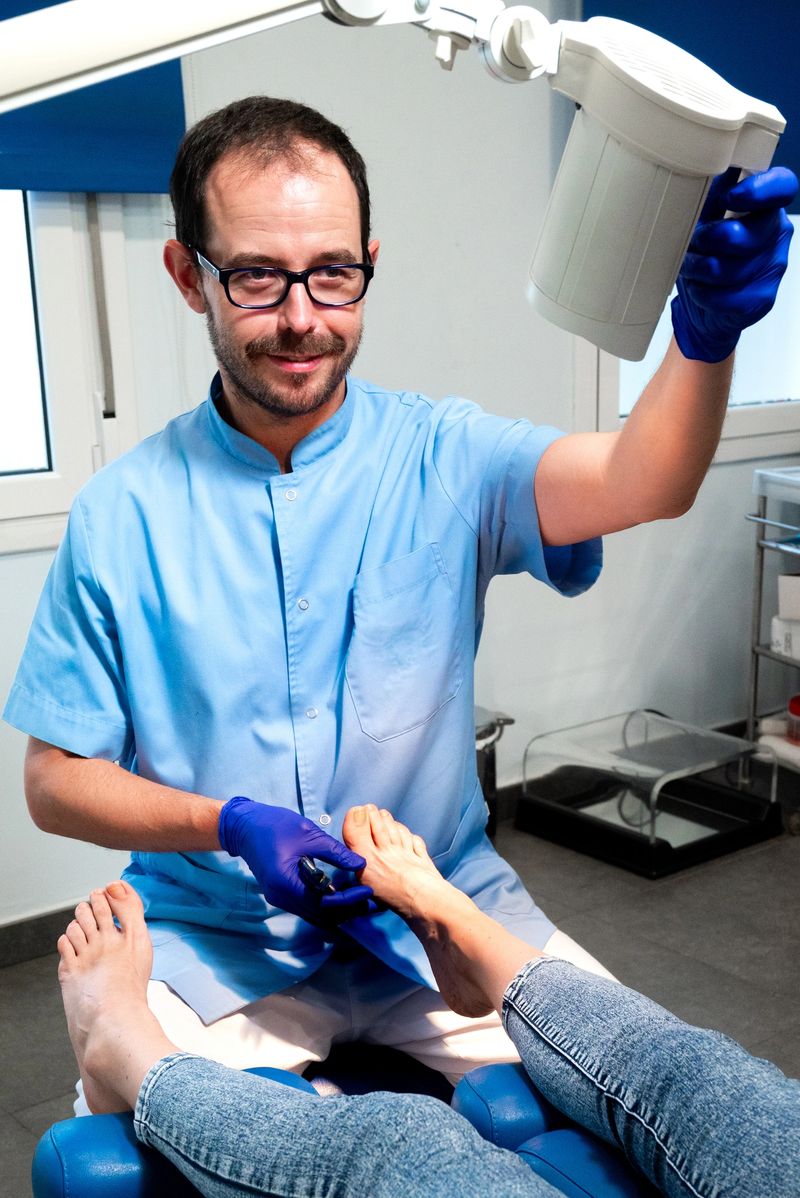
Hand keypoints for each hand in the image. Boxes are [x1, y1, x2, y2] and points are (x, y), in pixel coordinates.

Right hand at [218, 796, 373, 922]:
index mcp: (286, 883)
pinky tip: (340, 895)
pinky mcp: (281, 894)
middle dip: (347, 910)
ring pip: (314, 914)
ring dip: (337, 910)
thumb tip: (361, 863)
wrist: (245, 826)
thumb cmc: (275, 825)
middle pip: (320, 915)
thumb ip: (335, 852)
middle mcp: (281, 897)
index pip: (324, 903)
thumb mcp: (309, 835)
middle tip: (370, 902)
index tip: (368, 891)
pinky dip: (325, 905)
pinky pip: (307, 907)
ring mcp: (279, 898)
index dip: (349, 900)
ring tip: (360, 900)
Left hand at [671, 165, 797, 362]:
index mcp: (766, 205)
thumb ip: (707, 191)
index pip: (783, 186)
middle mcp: (776, 233)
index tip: (728, 198)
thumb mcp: (702, 214)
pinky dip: (704, 294)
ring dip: (700, 269)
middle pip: (749, 235)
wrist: (704, 300)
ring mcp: (774, 267)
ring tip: (689, 266)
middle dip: (710, 241)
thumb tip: (698, 159)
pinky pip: (728, 297)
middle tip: (693, 244)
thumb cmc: (704, 251)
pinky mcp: (763, 299)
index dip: (757, 191)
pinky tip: (698, 288)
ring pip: (733, 270)